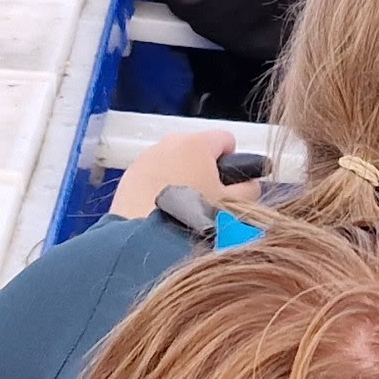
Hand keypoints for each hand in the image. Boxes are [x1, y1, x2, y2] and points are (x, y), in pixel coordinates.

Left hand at [109, 127, 242, 217]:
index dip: (232, 160)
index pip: (225, 139)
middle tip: (207, 199)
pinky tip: (160, 211)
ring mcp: (146, 158)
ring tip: (182, 208)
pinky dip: (158, 187)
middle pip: (196, 150)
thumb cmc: (194, 217)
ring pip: (172, 163)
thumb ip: (249, 189)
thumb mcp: (233, 205)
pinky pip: (151, 176)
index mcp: (197, 144)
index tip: (230, 182)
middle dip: (204, 169)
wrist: (146, 239)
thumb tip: (250, 183)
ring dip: (180, 178)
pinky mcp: (128, 176)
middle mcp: (169, 143)